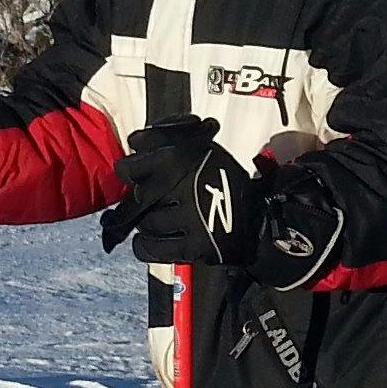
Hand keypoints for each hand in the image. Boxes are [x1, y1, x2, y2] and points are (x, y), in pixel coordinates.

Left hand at [102, 117, 261, 269]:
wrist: (257, 212)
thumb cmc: (223, 180)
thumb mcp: (198, 146)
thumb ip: (163, 138)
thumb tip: (135, 142)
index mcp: (178, 159)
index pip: (129, 168)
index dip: (132, 173)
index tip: (139, 177)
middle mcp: (182, 187)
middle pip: (138, 198)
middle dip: (146, 200)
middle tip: (159, 200)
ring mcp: (188, 217)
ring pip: (145, 224)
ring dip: (151, 223)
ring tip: (167, 218)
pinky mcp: (194, 246)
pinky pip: (151, 249)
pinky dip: (148, 246)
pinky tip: (159, 238)